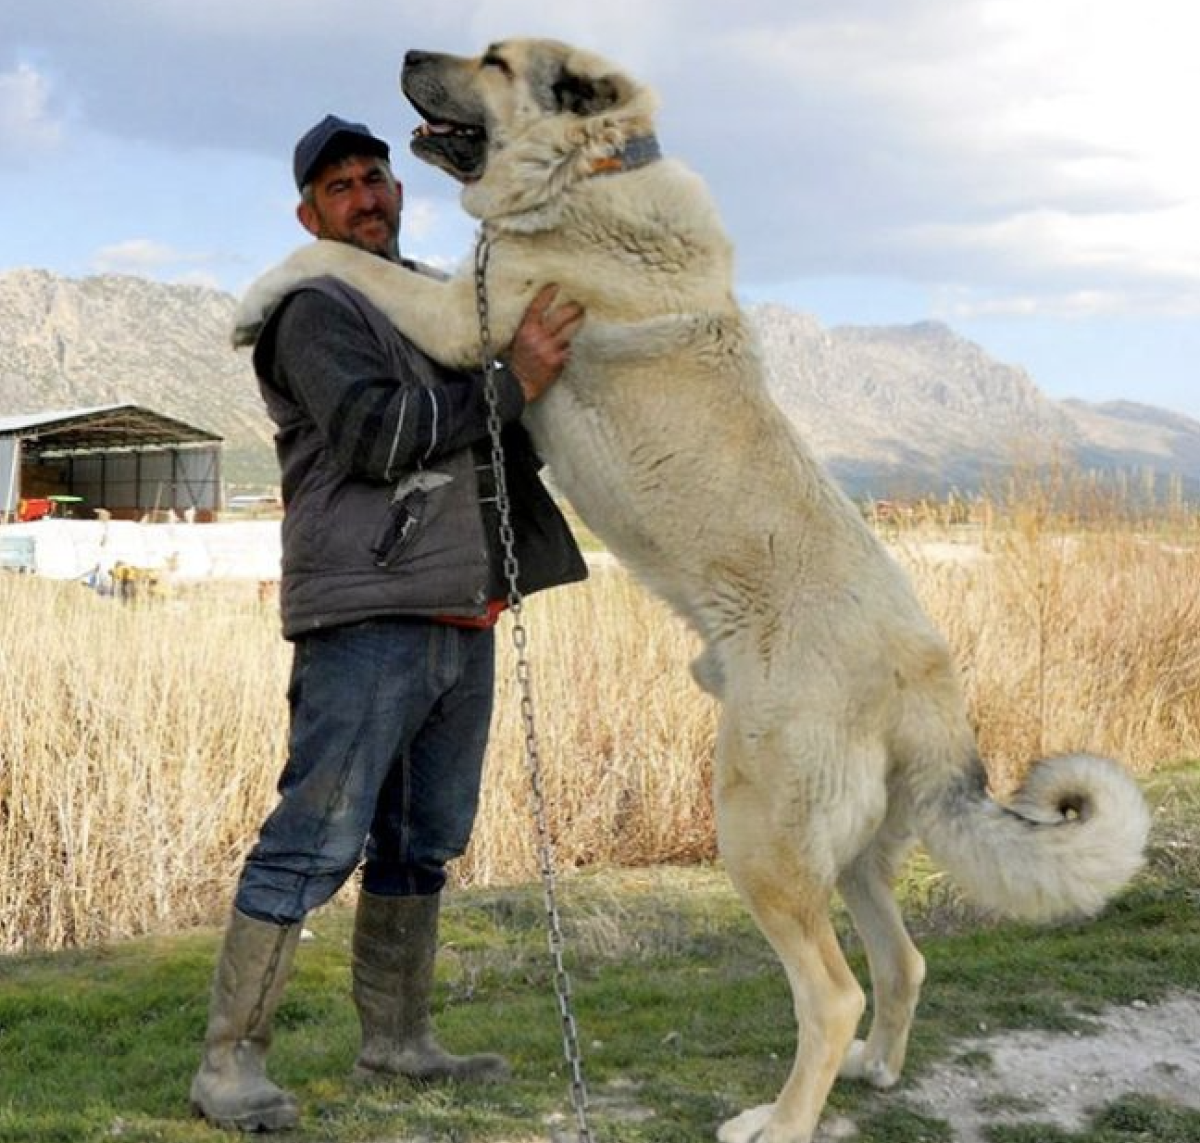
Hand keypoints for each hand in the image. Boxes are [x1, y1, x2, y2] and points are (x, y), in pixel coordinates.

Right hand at [506, 284, 584, 401]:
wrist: (519, 384)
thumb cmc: (516, 361)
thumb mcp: (516, 339)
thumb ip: (528, 326)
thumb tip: (539, 312)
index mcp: (525, 330)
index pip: (537, 307)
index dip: (547, 295)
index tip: (555, 286)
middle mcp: (538, 338)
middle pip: (561, 317)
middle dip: (572, 308)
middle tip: (579, 303)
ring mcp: (550, 350)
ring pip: (570, 331)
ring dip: (578, 322)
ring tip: (583, 316)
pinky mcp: (558, 362)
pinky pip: (569, 348)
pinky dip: (570, 344)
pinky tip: (575, 340)